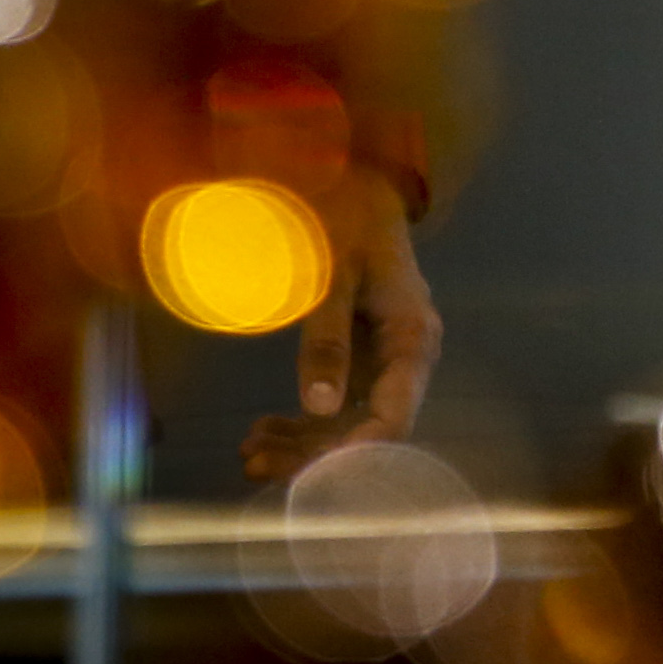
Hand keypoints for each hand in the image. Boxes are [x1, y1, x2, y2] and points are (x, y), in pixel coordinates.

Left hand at [240, 173, 438, 477]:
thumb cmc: (348, 221)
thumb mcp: (333, 275)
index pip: (394, 418)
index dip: (357, 455)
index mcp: (412, 337)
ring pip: (346, 423)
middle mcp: (404, 359)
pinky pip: (333, 405)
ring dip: (301, 444)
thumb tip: (319, 404)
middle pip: (367, 429)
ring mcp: (382, 362)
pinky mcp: (360, 360)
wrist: (354, 187)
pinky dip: (299, 422)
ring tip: (249, 455)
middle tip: (257, 464)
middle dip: (314, 455)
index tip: (310, 476)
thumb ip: (328, 338)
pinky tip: (261, 431)